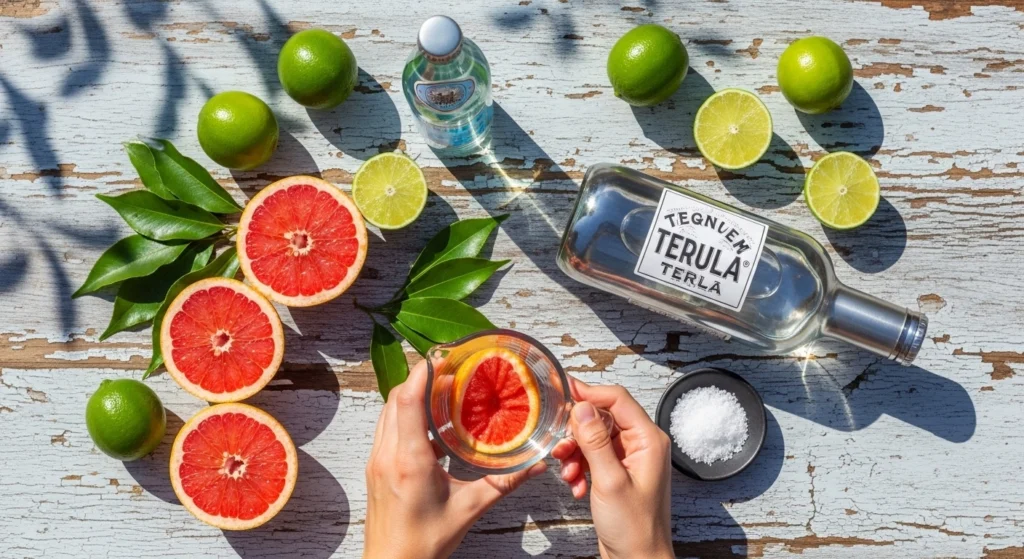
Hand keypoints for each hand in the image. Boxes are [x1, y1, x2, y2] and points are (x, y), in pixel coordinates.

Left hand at [363, 359, 545, 558]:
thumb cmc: (424, 544)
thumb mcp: (469, 510)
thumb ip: (503, 484)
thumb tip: (535, 465)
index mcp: (410, 462)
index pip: (408, 402)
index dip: (422, 374)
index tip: (441, 357)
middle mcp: (387, 455)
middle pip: (395, 399)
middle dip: (420, 379)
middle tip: (449, 370)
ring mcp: (377, 460)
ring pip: (387, 411)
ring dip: (410, 395)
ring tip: (441, 391)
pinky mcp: (375, 467)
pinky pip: (386, 427)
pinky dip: (404, 414)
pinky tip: (428, 422)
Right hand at [552, 379, 673, 558]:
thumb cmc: (635, 529)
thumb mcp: (609, 481)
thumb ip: (595, 441)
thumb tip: (582, 407)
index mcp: (649, 440)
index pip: (617, 399)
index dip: (589, 392)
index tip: (564, 389)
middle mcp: (641, 445)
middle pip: (602, 417)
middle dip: (577, 431)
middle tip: (561, 446)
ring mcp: (629, 459)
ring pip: (594, 438)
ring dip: (576, 452)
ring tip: (568, 472)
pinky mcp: (617, 472)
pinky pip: (593, 456)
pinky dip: (580, 467)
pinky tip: (576, 485)